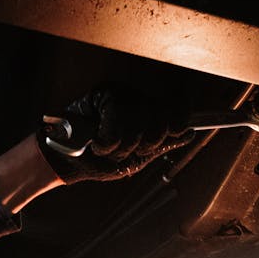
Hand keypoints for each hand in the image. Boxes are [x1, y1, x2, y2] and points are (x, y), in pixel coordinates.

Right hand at [37, 83, 191, 183]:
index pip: (178, 109)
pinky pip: (117, 120)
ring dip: (122, 148)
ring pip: (140, 123)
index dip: (180, 122)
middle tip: (125, 151)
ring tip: (107, 150)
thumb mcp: (136, 159)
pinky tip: (97, 144)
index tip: (179, 131)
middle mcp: (138, 99)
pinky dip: (107, 142)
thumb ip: (162, 145)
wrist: (67, 163)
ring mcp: (121, 95)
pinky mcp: (102, 95)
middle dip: (145, 145)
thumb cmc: (99, 160)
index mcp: (149, 113)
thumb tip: (190, 133)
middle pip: (163, 120)